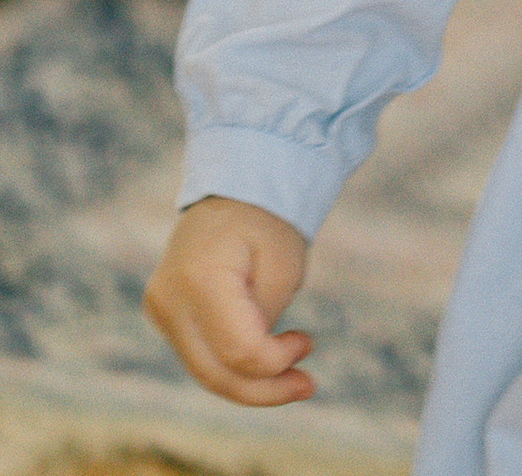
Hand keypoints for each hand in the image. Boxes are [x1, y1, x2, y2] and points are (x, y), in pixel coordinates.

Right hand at [144, 196, 314, 405]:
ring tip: (292, 377)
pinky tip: (265, 362)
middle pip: (215, 373)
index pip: (238, 350)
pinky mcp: (165, 314)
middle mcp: (169, 299)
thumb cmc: (266, 218)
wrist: (234, 184)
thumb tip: (255, 363)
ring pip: (205, 371)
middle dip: (264, 389)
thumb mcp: (283, 265)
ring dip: (250, 381)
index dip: (276, 363)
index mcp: (201, 278)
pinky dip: (233, 365)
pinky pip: (201, 354)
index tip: (308, 344)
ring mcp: (161, 308)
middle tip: (307, 386)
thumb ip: (265, 319)